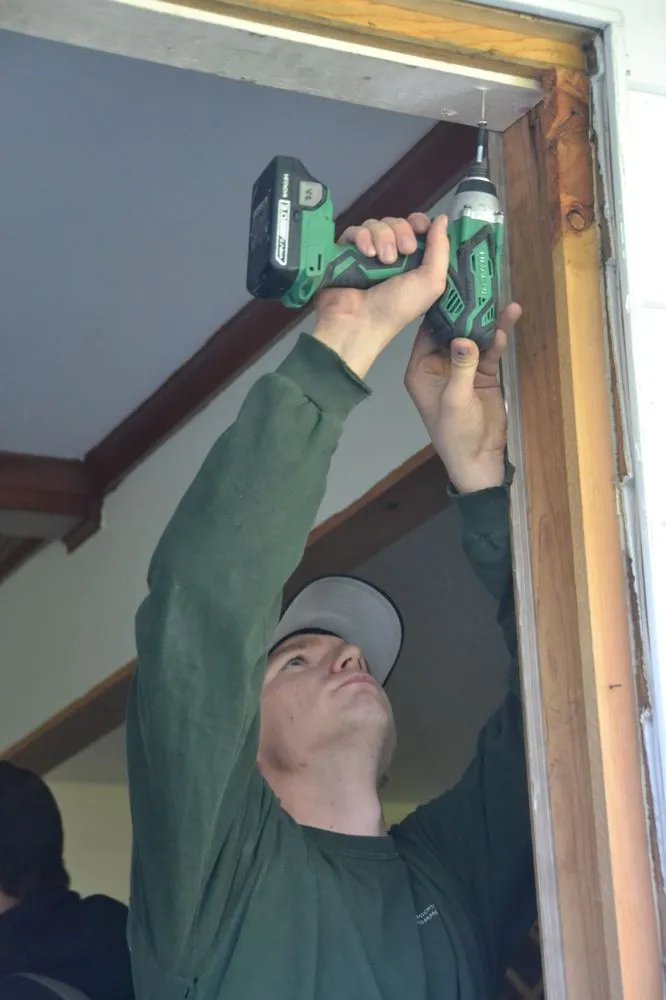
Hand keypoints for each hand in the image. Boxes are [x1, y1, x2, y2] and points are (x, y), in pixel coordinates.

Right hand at [313, 214, 448, 377]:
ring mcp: (366, 253)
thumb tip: (443, 218)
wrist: (358, 322)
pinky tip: (365, 253)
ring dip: (382, 237)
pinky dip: (360, 238)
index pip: (416, 227)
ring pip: (375, 224)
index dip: (419, 222)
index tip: (420, 228)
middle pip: (396, 222)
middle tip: (402, 253)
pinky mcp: (345, 252)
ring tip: (381, 260)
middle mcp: (390, 254)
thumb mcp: (431, 283)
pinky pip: (353, 231)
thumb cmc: (397, 308)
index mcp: (412, 261)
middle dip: (401, 233)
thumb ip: (441, 249)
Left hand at [404, 304, 521, 493]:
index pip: (425, 332)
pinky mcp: (482, 373)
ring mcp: (462, 368)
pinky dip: (499, 335)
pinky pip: (490, 349)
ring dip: (485, 320)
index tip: (450, 285)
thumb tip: (464, 337)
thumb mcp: (456, 400)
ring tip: (498, 296)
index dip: (437, 309)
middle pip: (451, 329)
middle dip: (464, 309)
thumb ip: (461, 367)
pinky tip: (509, 318)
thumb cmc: (456, 435)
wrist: (480, 459)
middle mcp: (438, 365)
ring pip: (473, 336)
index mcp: (420, 370)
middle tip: (476, 281)